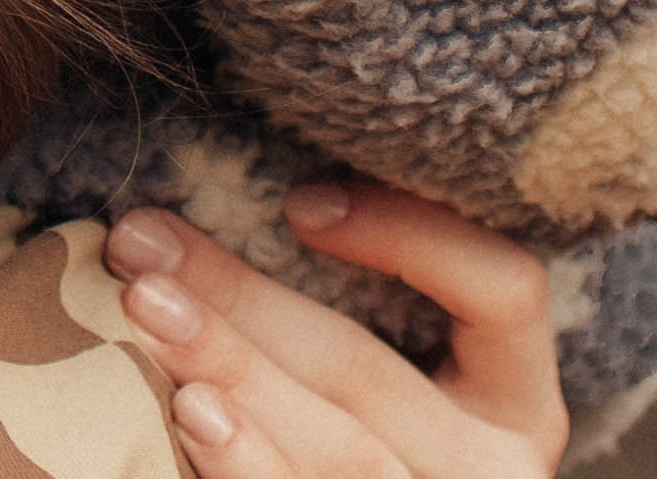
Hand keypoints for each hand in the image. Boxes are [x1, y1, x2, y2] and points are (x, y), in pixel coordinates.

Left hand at [105, 187, 567, 476]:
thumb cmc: (346, 434)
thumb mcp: (385, 387)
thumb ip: (339, 316)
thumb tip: (195, 224)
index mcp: (515, 407)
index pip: (504, 293)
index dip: (412, 237)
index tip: (297, 204)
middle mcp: (489, 469)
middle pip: (366, 371)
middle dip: (243, 299)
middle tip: (142, 241)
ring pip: (335, 445)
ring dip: (230, 368)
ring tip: (149, 313)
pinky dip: (242, 461)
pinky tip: (185, 414)